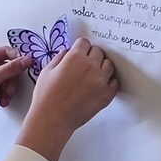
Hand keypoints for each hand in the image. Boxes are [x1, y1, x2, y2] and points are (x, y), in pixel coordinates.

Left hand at [0, 46, 34, 160]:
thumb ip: (10, 69)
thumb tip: (26, 59)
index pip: (5, 51)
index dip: (16, 58)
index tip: (25, 65)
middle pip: (9, 66)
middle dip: (11, 79)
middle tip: (10, 89)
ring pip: (9, 78)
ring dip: (9, 89)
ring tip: (5, 97)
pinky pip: (5, 88)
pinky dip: (6, 95)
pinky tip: (2, 102)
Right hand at [17, 38, 118, 160]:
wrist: (52, 118)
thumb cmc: (46, 96)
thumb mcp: (47, 71)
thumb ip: (59, 58)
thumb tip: (67, 52)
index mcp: (75, 57)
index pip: (85, 42)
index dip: (80, 47)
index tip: (79, 51)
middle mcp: (90, 66)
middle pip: (98, 51)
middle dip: (91, 55)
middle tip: (84, 64)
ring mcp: (100, 81)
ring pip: (108, 65)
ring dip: (101, 66)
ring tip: (92, 74)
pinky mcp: (106, 95)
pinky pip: (114, 82)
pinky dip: (108, 81)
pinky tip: (99, 84)